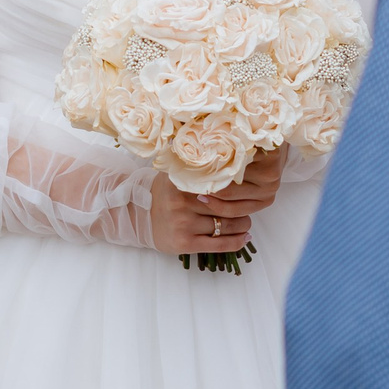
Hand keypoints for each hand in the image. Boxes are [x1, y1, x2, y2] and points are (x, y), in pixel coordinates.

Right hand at [149, 146, 286, 254]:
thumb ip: (192, 161)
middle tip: (249, 204)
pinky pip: (218, 244)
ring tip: (246, 221)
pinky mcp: (185, 243)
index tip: (247, 183)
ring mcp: (183, 224)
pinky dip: (236, 242)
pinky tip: (245, 237)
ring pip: (224, 225)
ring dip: (242, 224)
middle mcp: (181, 203)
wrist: (139, 216)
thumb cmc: (163, 192)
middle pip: (223, 205)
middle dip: (241, 207)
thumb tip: (216, 143)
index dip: (235, 185)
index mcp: (180, 183)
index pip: (216, 183)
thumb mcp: (172, 172)